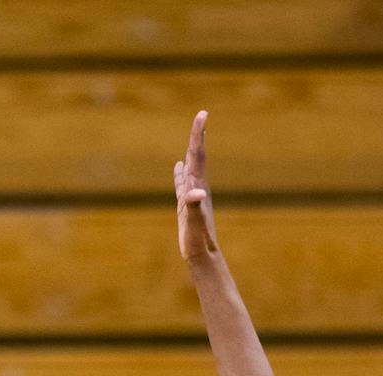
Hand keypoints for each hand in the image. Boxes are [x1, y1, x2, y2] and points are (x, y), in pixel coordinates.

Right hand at [174, 110, 219, 261]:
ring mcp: (192, 196)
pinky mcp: (186, 205)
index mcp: (198, 186)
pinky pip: (182, 182)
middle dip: (197, 135)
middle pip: (196, 156)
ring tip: (194, 135)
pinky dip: (180, 172)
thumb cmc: (198, 241)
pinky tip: (178, 167)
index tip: (203, 113)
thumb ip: (194, 207)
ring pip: (191, 167)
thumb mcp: (195, 223)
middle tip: (201, 115)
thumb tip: (195, 193)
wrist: (204, 255)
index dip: (198, 134)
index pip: (197, 155)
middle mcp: (197, 187)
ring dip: (191, 150)